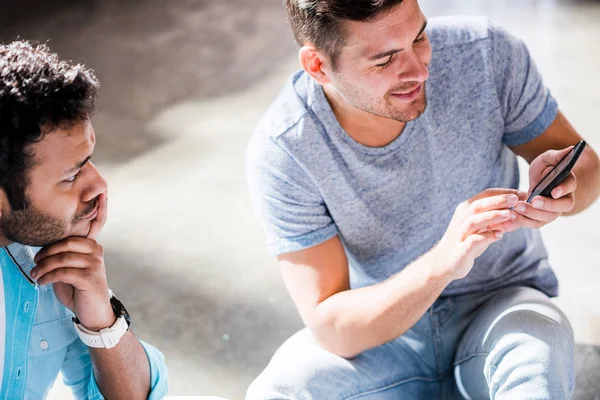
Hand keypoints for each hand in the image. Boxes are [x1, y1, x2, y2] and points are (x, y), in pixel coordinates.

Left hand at [30, 192, 114, 330]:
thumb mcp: (73, 269)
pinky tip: (42, 282)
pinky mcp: (89, 278)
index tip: (38, 256)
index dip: (50, 245)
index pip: (69, 238)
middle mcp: (96, 253)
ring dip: (44, 267)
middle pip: (65, 245)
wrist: (95, 311)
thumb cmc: (81, 290)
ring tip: (35, 275)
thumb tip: (43, 249)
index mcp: (93, 247)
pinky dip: (48, 277)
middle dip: (46, 254)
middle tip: (35, 264)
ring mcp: (95, 265)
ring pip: (62, 259)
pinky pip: (62, 273)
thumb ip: (65, 257)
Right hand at [432, 188, 519, 280]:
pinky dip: (486, 236)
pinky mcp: (461, 249)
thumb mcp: (480, 229)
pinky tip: (499, 235)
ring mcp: (460, 233)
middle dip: (498, 201)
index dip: (503, 193)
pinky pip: (473, 240)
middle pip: (478, 205)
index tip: (521, 194)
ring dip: (492, 216)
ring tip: (509, 214)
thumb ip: (496, 221)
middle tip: (517, 199)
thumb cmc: (464, 242)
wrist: (443, 262)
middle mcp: (461, 219)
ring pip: (474, 220)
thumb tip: (518, 214)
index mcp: (466, 210)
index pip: (484, 195)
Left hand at [512, 147, 576, 229]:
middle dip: (547, 206)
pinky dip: (523, 222)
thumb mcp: (547, 159)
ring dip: (532, 215)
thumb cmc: (545, 168)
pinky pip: (534, 223)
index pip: (570, 187)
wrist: (537, 180)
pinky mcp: (540, 218)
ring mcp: (552, 211)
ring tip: (517, 209)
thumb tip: (570, 148)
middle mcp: (563, 199)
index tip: (554, 191)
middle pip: (561, 207)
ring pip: (547, 218)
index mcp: (567, 183)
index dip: (563, 190)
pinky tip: (512, 216)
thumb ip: (556, 155)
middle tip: (533, 201)